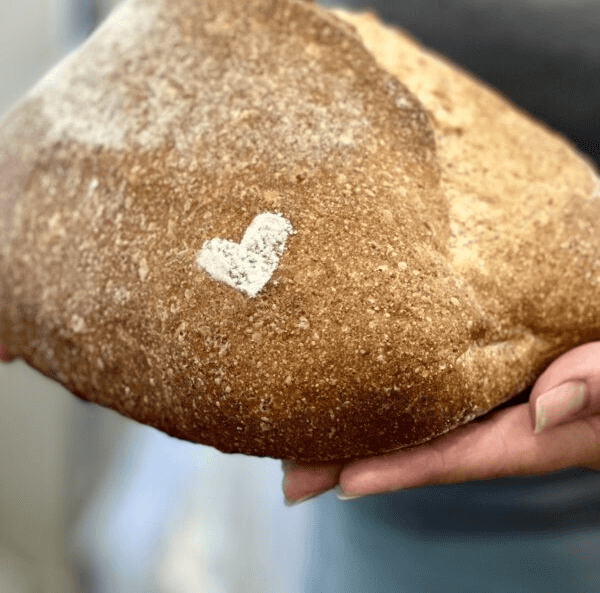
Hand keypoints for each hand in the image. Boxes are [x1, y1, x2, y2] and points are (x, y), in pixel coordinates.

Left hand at [283, 344, 599, 503]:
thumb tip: (546, 403)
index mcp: (554, 430)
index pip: (465, 453)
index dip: (402, 467)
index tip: (339, 479)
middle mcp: (525, 419)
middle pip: (430, 442)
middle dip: (360, 457)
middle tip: (290, 471)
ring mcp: (517, 394)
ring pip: (433, 412)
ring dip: (373, 422)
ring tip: (308, 430)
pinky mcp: (514, 364)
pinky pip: (455, 379)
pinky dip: (410, 383)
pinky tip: (376, 375)